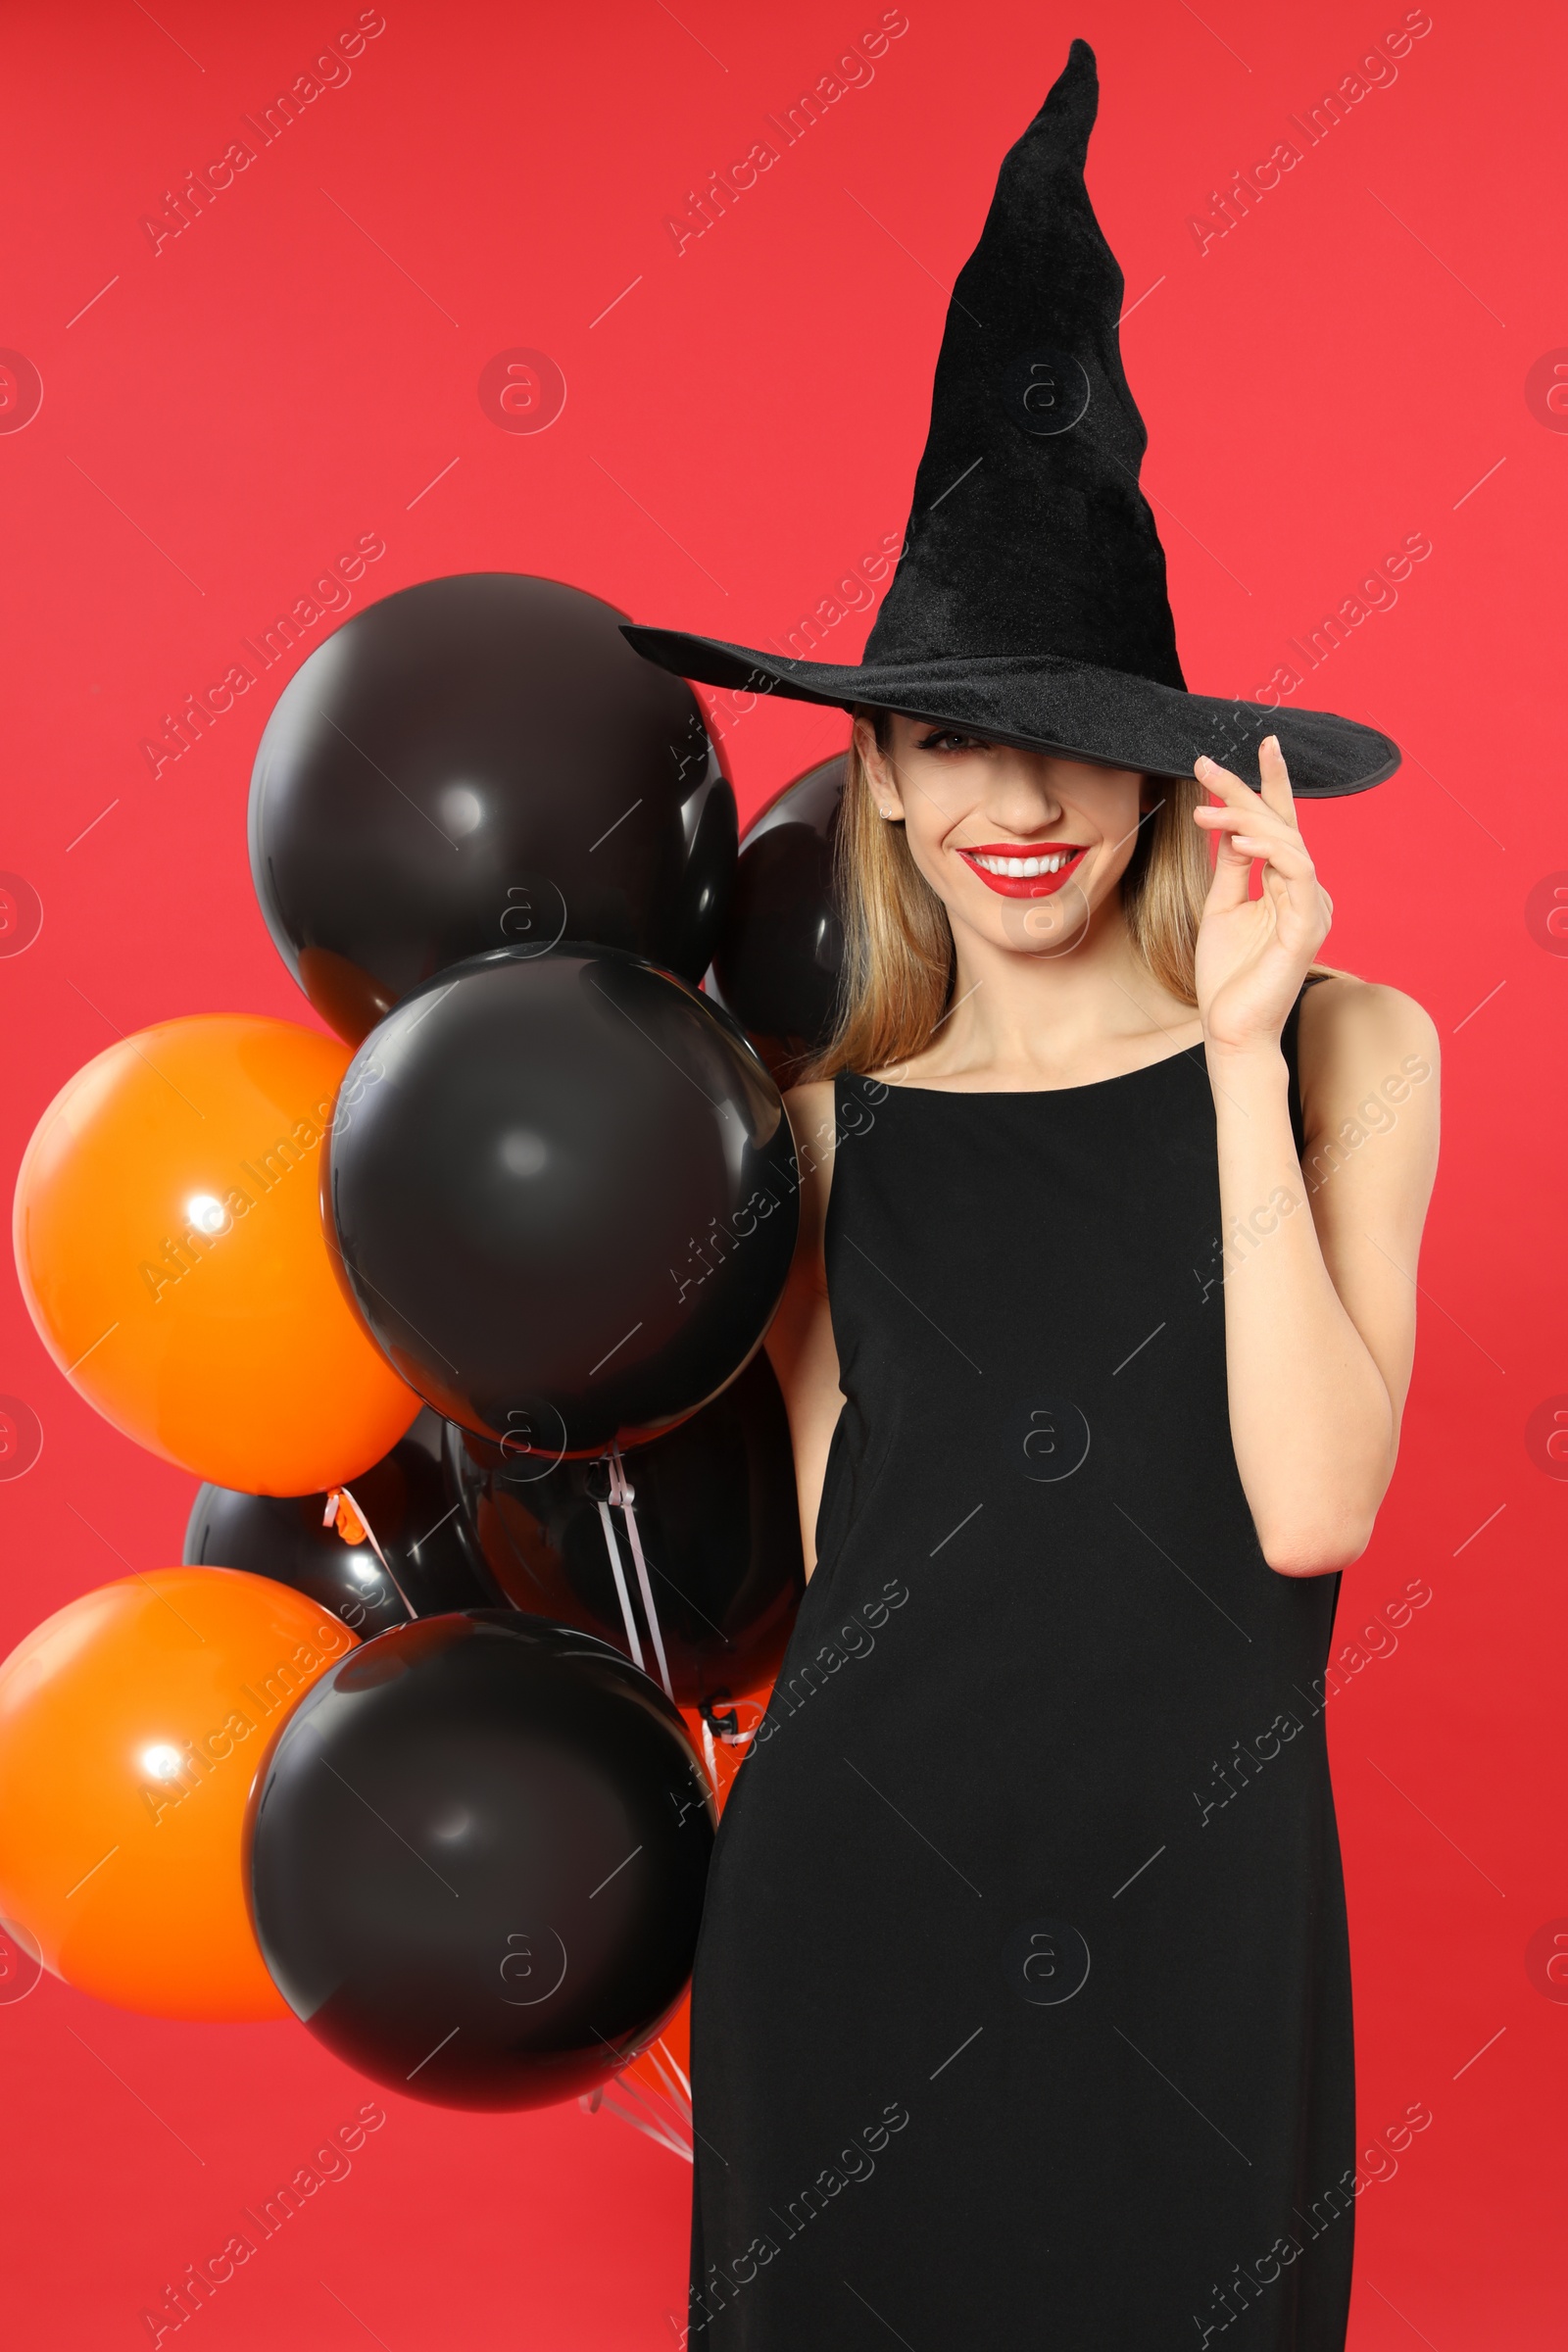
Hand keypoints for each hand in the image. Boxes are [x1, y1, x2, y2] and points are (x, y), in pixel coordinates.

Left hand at [1191, 737, 1330, 1057]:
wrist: (1230, 1029)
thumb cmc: (1227, 977)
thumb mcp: (1222, 907)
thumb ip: (1233, 868)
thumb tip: (1234, 825)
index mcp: (1288, 886)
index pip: (1279, 826)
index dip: (1266, 785)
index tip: (1247, 748)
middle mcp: (1306, 892)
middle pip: (1281, 825)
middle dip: (1246, 788)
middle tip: (1206, 763)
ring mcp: (1310, 909)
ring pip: (1288, 843)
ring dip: (1245, 817)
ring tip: (1205, 809)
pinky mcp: (1305, 928)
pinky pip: (1295, 874)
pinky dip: (1269, 850)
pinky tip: (1238, 838)